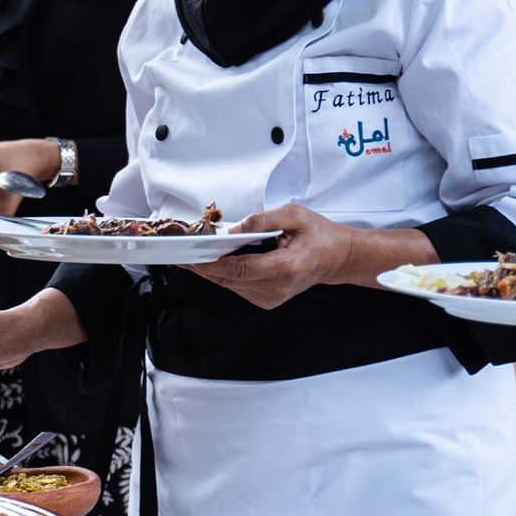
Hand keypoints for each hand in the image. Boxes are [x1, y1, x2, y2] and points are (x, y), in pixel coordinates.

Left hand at [183, 204, 358, 309]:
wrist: (338, 258)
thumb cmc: (320, 235)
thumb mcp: (295, 215)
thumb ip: (263, 219)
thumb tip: (234, 228)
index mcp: (286, 268)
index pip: (238, 269)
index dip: (210, 263)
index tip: (189, 255)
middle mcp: (276, 288)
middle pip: (228, 279)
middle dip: (201, 266)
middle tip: (178, 253)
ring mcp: (271, 298)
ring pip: (229, 285)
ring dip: (209, 270)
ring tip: (190, 254)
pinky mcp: (266, 300)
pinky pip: (237, 287)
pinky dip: (223, 274)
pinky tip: (212, 261)